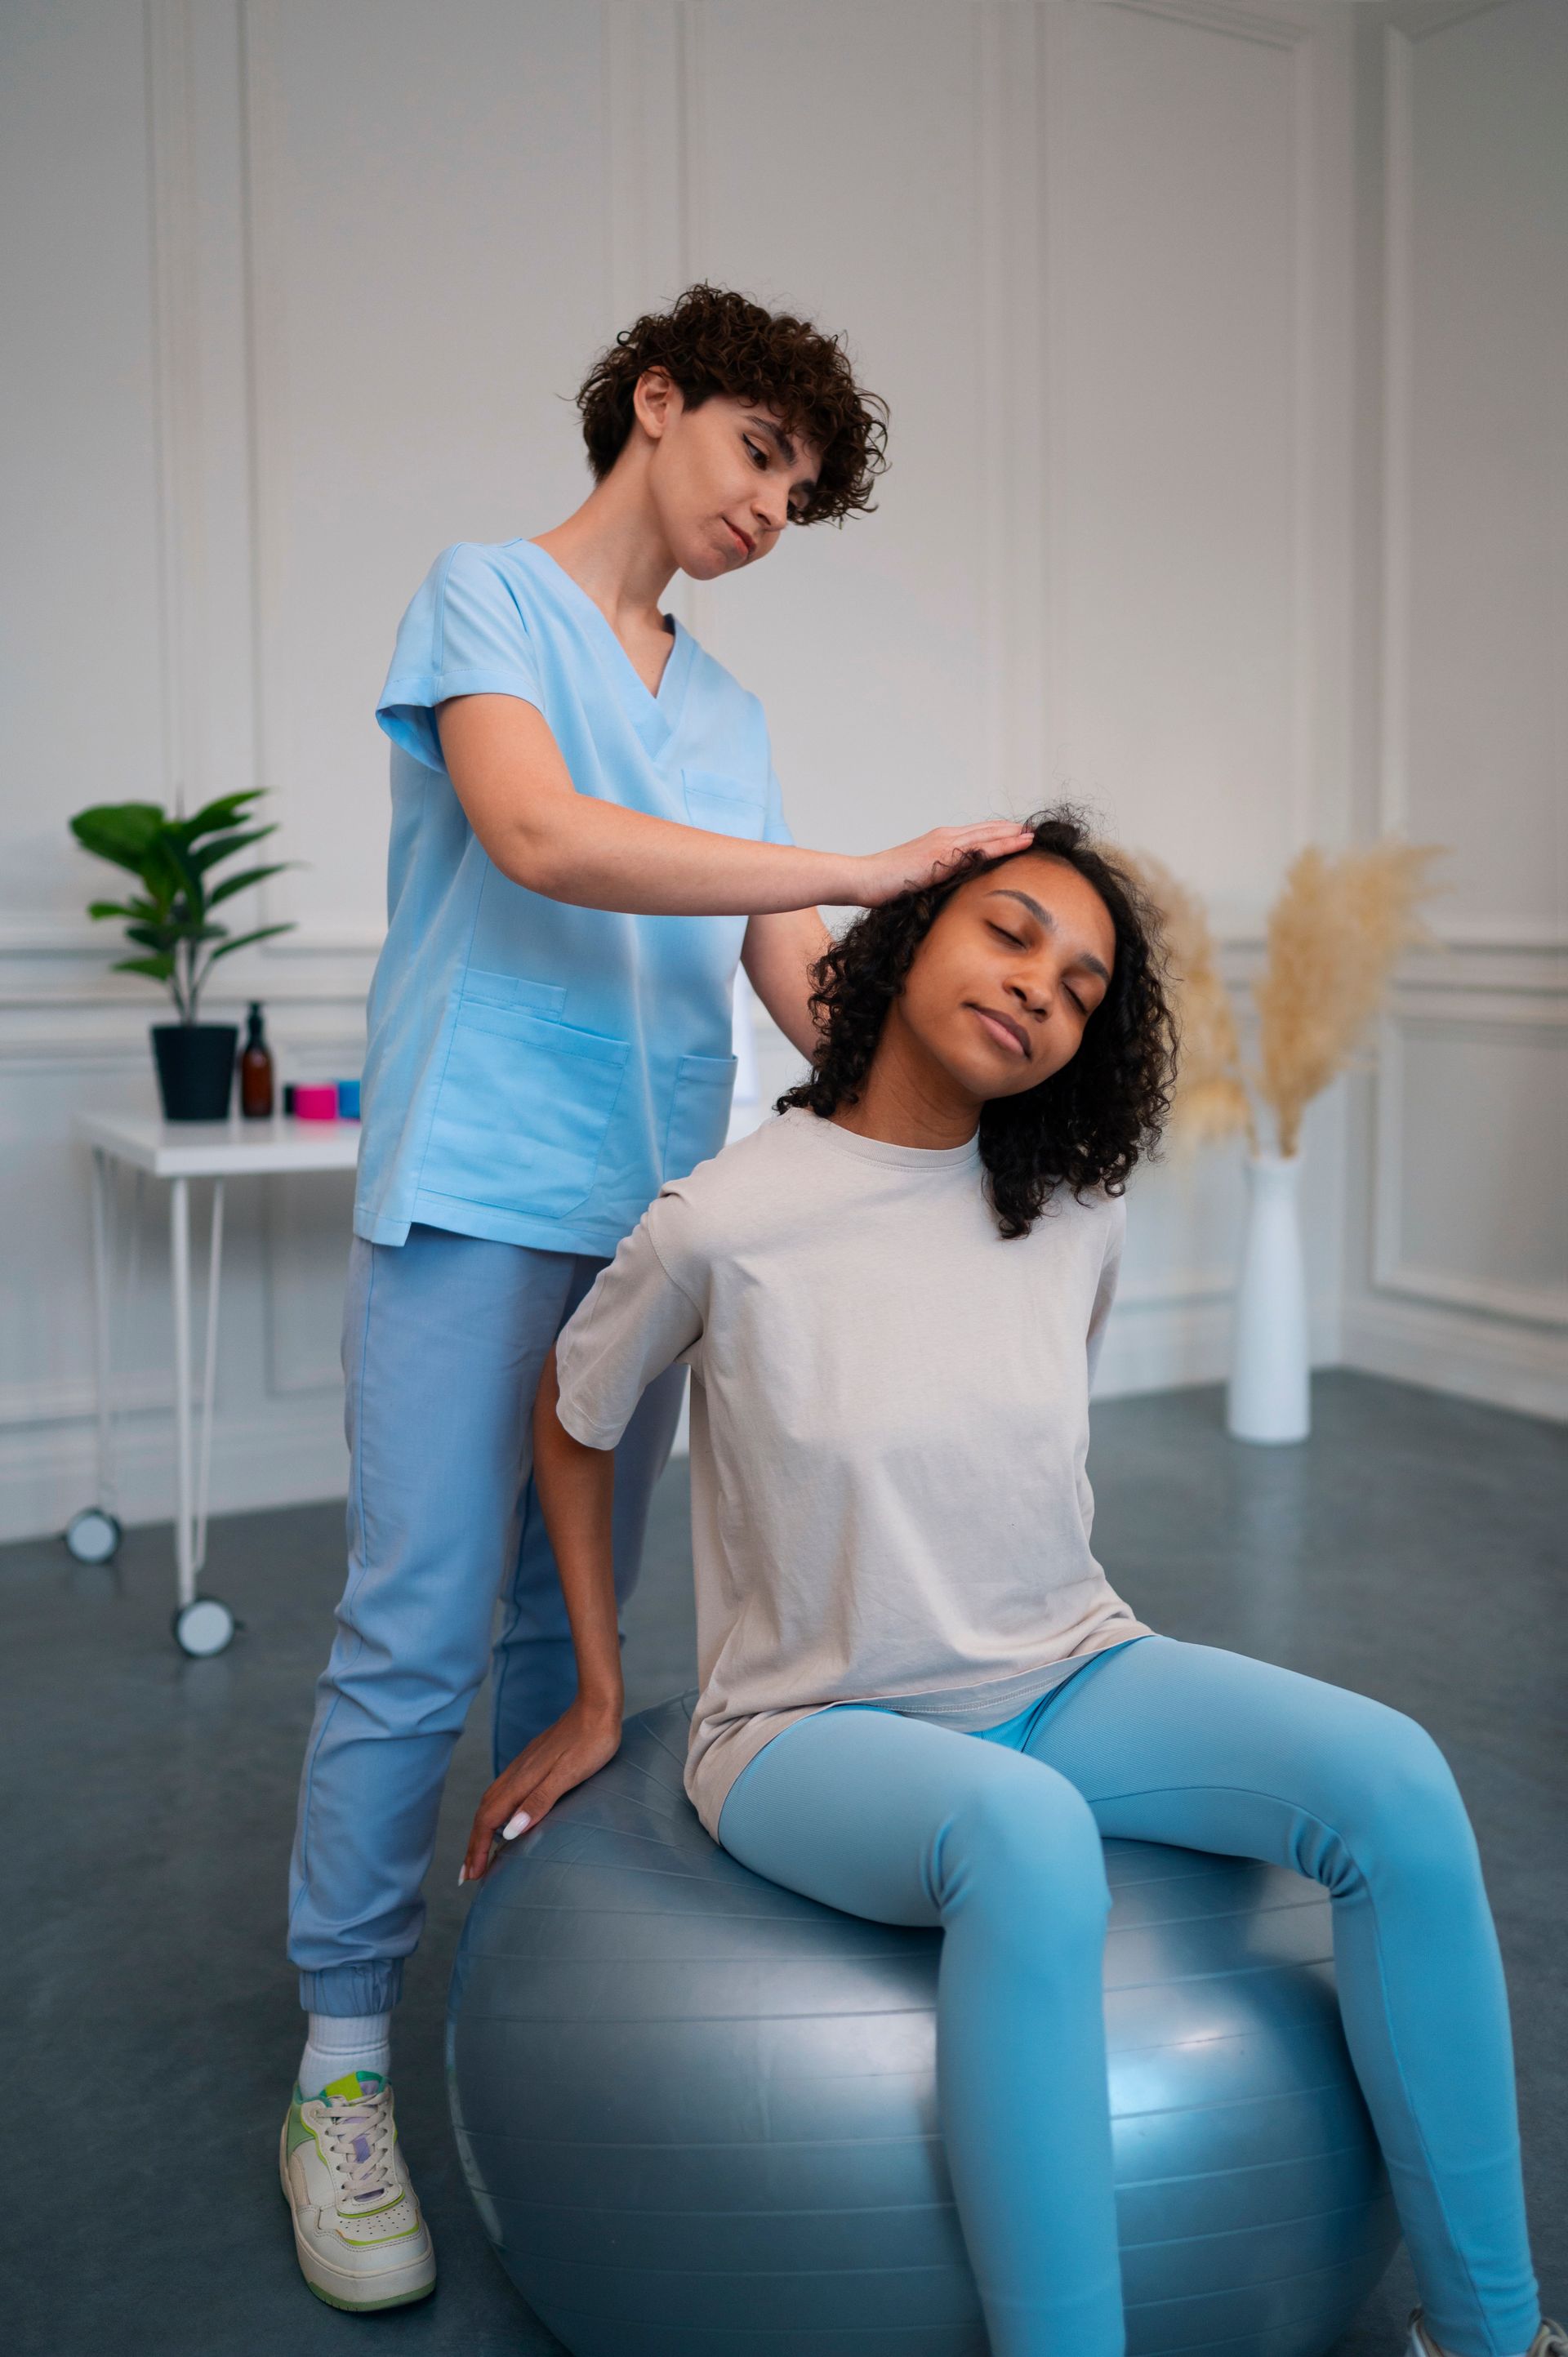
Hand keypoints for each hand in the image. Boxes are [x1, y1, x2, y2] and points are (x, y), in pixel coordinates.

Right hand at [460, 1695, 621, 1882]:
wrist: (598, 1706)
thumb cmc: (590, 1742)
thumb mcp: (568, 1775)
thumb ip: (539, 1801)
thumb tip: (509, 1831)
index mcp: (522, 1779)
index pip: (489, 1820)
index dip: (478, 1849)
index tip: (472, 1876)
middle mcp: (517, 1773)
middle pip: (484, 1813)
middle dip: (474, 1845)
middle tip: (468, 1874)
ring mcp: (524, 1766)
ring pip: (492, 1802)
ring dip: (482, 1830)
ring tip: (479, 1853)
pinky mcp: (533, 1761)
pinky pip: (504, 1792)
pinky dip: (496, 1812)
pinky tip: (504, 1818)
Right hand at [850, 821, 1036, 905]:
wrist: (861, 879)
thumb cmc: (883, 885)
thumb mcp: (915, 881)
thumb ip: (935, 881)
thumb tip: (949, 894)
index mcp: (938, 843)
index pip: (975, 836)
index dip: (997, 834)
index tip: (1018, 836)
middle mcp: (943, 838)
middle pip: (985, 831)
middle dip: (1010, 831)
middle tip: (1033, 832)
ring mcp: (942, 844)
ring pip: (985, 836)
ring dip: (1011, 835)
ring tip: (1032, 835)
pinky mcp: (940, 855)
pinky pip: (977, 850)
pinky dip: (999, 846)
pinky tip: (1017, 845)